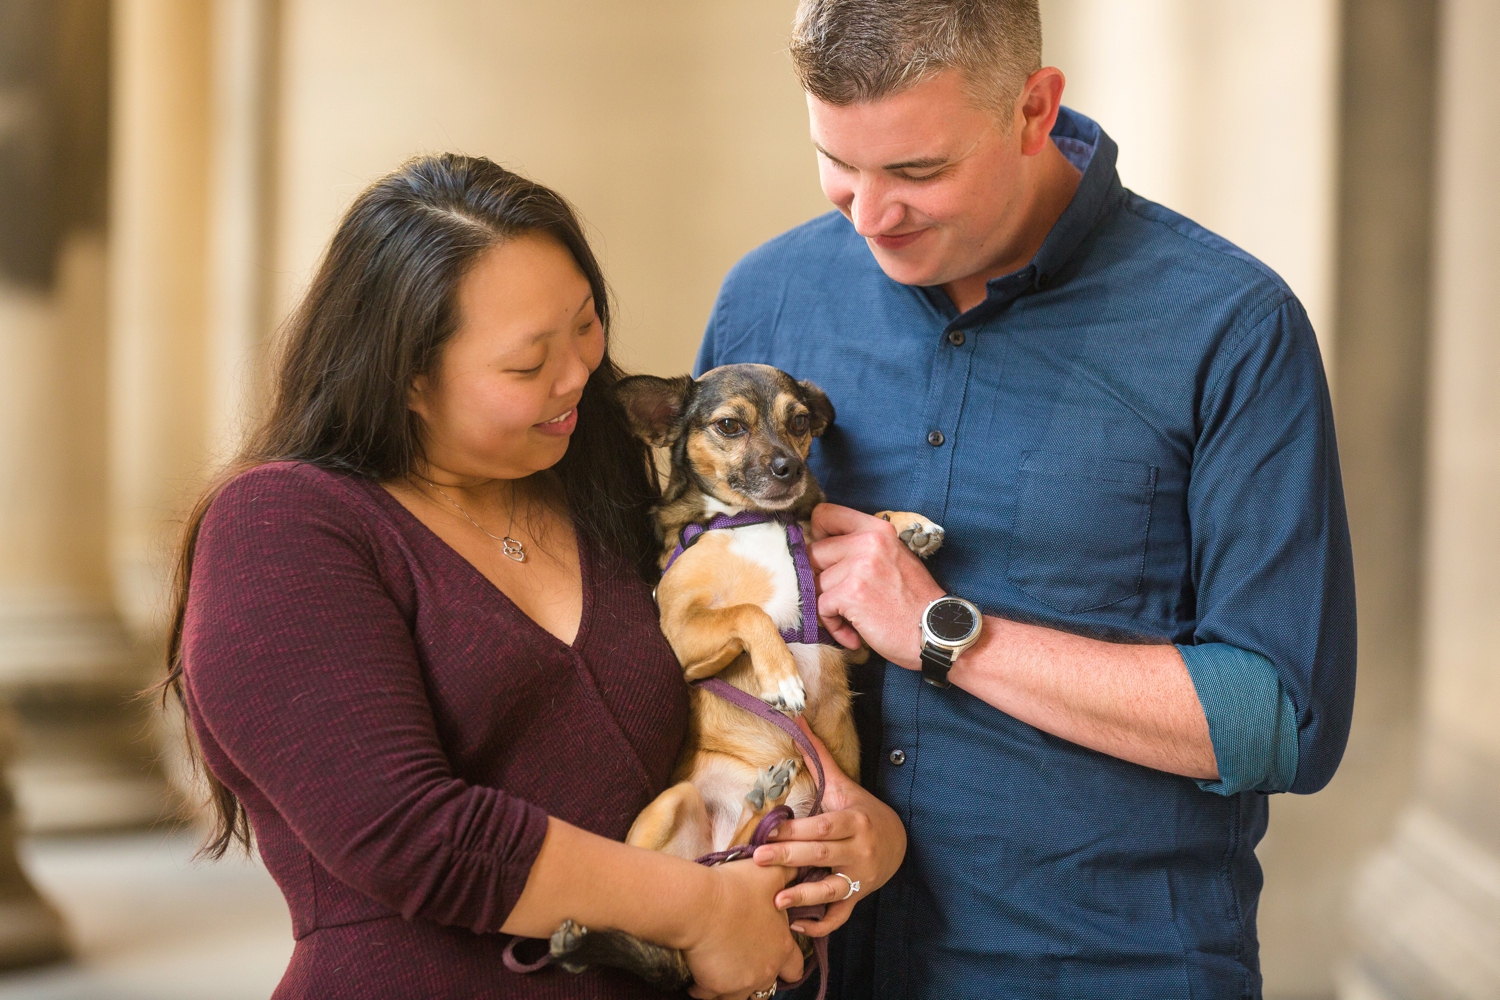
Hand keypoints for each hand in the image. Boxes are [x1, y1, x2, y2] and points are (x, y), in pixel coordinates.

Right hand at [682, 858, 803, 998]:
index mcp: (782, 947)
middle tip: (743, 964)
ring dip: (732, 988)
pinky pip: (709, 997)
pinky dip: (704, 989)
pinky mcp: (714, 987)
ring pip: (740, 998)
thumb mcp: (770, 874)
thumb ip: (789, 873)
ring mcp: (740, 983)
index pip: (795, 968)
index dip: (787, 964)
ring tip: (721, 973)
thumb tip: (798, 864)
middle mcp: (765, 971)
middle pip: (768, 989)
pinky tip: (698, 977)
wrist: (701, 903)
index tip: (774, 956)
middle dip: (758, 979)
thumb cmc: (736, 887)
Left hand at [750, 719, 906, 936]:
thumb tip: (795, 718)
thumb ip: (818, 756)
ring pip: (833, 891)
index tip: (767, 829)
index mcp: (854, 821)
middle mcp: (859, 851)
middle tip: (758, 859)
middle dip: (789, 858)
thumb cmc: (861, 809)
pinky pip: (840, 916)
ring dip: (804, 897)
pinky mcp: (858, 898)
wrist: (898, 841)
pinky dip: (820, 926)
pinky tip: (795, 927)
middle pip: (822, 855)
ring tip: (777, 901)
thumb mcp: (843, 784)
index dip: (797, 829)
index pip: (823, 826)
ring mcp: (860, 878)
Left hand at [808, 503, 943, 669]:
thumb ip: (863, 547)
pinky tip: (854, 634)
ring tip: (854, 618)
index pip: (826, 514)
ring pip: (816, 582)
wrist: (937, 633)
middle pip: (815, 552)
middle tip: (841, 597)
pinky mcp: (851, 594)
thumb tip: (821, 546)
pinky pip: (820, 607)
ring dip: (829, 605)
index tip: (827, 556)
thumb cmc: (915, 601)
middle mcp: (868, 542)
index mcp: (878, 529)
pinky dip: (833, 625)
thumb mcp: (894, 558)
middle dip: (821, 577)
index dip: (818, 536)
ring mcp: (859, 567)